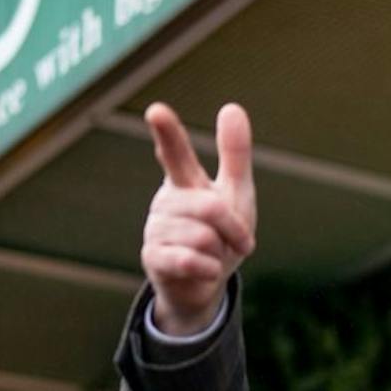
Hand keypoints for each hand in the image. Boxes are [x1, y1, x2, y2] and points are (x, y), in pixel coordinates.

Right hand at [141, 102, 256, 334]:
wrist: (208, 284)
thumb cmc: (222, 234)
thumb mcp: (236, 193)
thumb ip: (234, 154)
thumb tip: (232, 106)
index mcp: (184, 181)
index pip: (175, 152)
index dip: (167, 133)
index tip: (156, 111)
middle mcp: (165, 201)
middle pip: (212, 208)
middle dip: (234, 229)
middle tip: (238, 241)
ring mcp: (155, 229)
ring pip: (204, 236)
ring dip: (220, 252)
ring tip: (212, 255)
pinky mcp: (152, 257)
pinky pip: (189, 261)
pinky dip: (208, 269)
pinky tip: (204, 270)